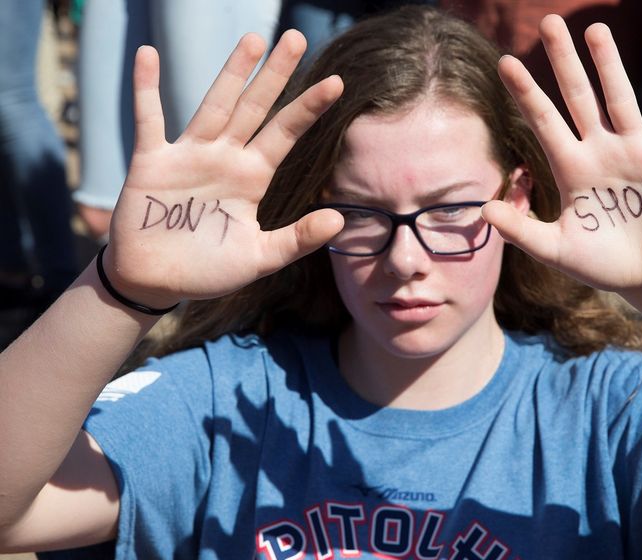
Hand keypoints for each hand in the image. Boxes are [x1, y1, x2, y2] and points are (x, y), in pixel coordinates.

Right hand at [105, 31, 343, 308]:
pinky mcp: (151, 162)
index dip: (308, 109)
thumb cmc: (208, 270)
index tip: (336, 83)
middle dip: (276, 75)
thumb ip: (296, 239)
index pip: (285, 134)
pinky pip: (149, 120)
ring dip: (232, 73)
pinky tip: (148, 55)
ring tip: (253, 40)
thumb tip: (339, 220)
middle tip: (298, 39)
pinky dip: (147, 89)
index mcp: (252, 178)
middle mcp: (225, 158)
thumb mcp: (259, 258)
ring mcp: (188, 155)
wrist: (156, 282)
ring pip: (214, 105)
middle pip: (255, 108)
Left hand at [482, 17, 641, 293]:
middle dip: (564, 62)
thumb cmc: (601, 264)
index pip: (543, 121)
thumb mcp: (557, 250)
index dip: (526, 93)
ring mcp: (635, 152)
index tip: (506, 62)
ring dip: (610, 65)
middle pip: (578, 98)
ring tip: (596, 30)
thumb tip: (484, 208)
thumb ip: (522, 231)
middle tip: (549, 22)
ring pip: (620, 99)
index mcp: (571, 169)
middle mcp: (599, 151)